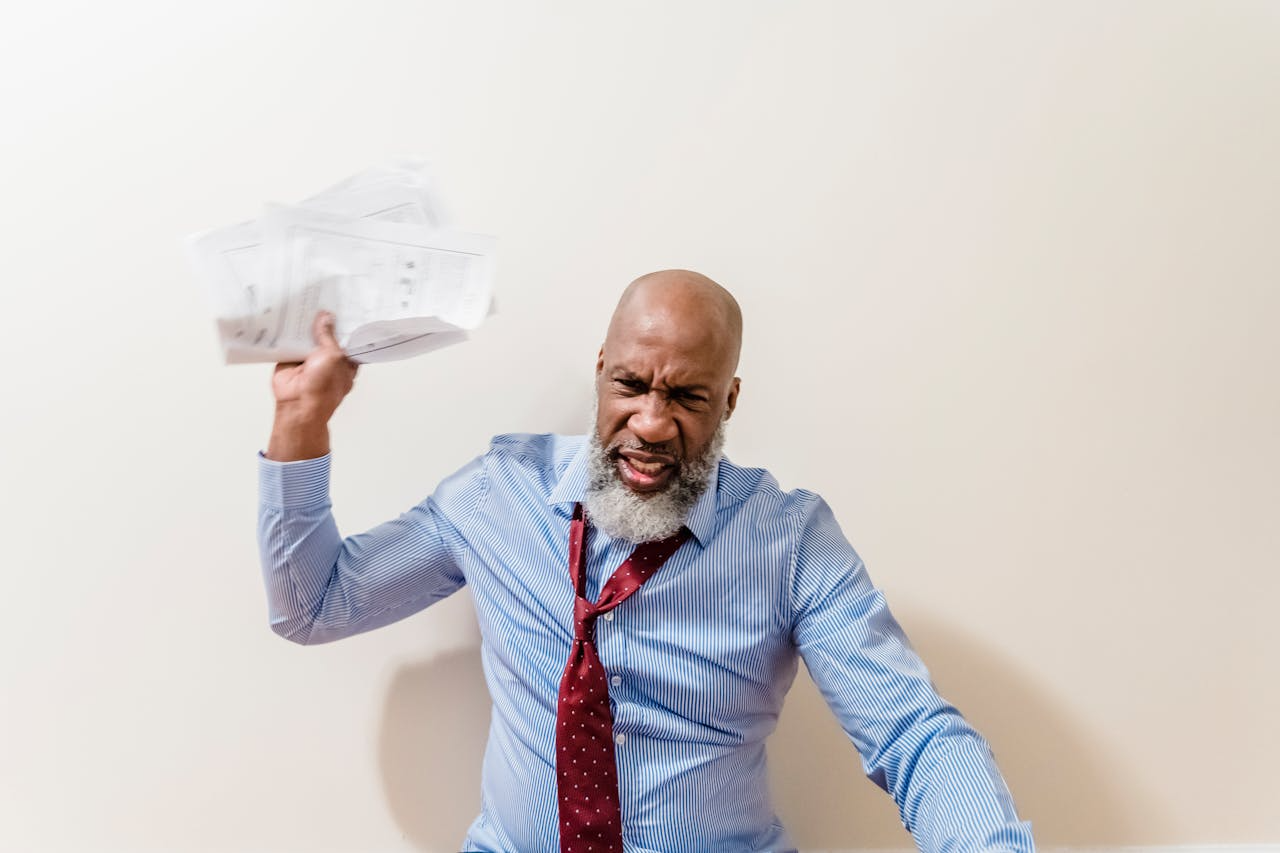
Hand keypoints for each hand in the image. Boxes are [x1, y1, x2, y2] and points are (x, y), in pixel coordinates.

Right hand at [266, 312, 357, 460]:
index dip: (346, 323)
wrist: (298, 403)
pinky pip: (289, 340)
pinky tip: (287, 313)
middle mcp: (328, 357)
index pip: (348, 337)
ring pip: (307, 335)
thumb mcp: (333, 355)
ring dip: (305, 323)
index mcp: (346, 359)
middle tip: (322, 295)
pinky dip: (287, 330)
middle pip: (326, 333)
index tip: (345, 303)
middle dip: (324, 319)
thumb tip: (326, 317)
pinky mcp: (291, 357)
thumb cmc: (323, 387)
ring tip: (304, 298)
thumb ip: (329, 335)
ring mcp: (309, 357)